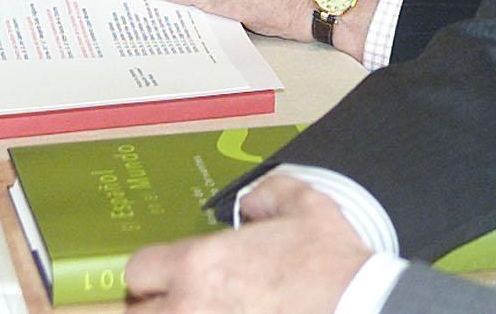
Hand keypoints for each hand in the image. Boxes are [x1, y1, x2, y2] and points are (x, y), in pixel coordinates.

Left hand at [125, 174, 370, 313]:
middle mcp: (188, 309)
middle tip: (181, 301)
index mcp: (198, 266)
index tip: (168, 275)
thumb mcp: (304, 206)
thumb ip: (268, 194)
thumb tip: (252, 202)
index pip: (139, 270)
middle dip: (155, 307)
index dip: (153, 271)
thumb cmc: (329, 267)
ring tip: (208, 311)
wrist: (357, 308)